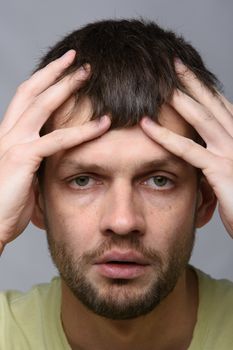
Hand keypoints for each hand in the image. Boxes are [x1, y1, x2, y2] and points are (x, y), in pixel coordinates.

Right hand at [0, 50, 109, 252]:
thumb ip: (39, 160)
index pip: (26, 98)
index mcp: (8, 134)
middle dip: (54, 72)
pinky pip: (58, 140)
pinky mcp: (23, 158)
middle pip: (32, 92)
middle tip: (77, 59)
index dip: (43, 79)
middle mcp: (8, 132)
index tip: (62, 67)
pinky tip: (103, 123)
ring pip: (42, 105)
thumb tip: (57, 156)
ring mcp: (14, 143)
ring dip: (66, 86)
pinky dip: (83, 131)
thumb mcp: (25, 174)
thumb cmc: (7, 203)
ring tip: (87, 73)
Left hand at [140, 61, 232, 236]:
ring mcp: (232, 153)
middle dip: (192, 82)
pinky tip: (147, 126)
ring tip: (160, 85)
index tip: (187, 73)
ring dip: (180, 100)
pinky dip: (165, 136)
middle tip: (173, 64)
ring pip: (202, 119)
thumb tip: (201, 149)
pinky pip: (188, 150)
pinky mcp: (222, 171)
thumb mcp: (232, 172)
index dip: (204, 88)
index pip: (221, 106)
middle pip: (213, 105)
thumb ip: (218, 156)